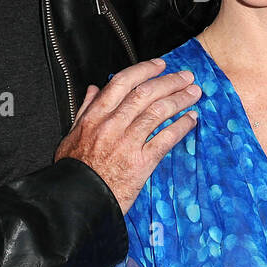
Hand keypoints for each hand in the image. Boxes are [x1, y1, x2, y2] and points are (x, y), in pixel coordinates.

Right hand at [55, 58, 200, 212]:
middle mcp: (111, 125)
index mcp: (95, 116)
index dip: (145, 70)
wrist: (78, 201)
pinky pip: (165, 139)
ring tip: (194, 93)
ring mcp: (127, 143)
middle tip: (186, 76)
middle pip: (145, 94)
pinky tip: (191, 120)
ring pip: (158, 112)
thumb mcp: (71, 135)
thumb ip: (84, 110)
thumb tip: (92, 89)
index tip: (160, 65)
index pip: (122, 83)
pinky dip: (181, 126)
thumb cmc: (75, 170)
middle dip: (169, 82)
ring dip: (180, 99)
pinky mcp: (140, 162)